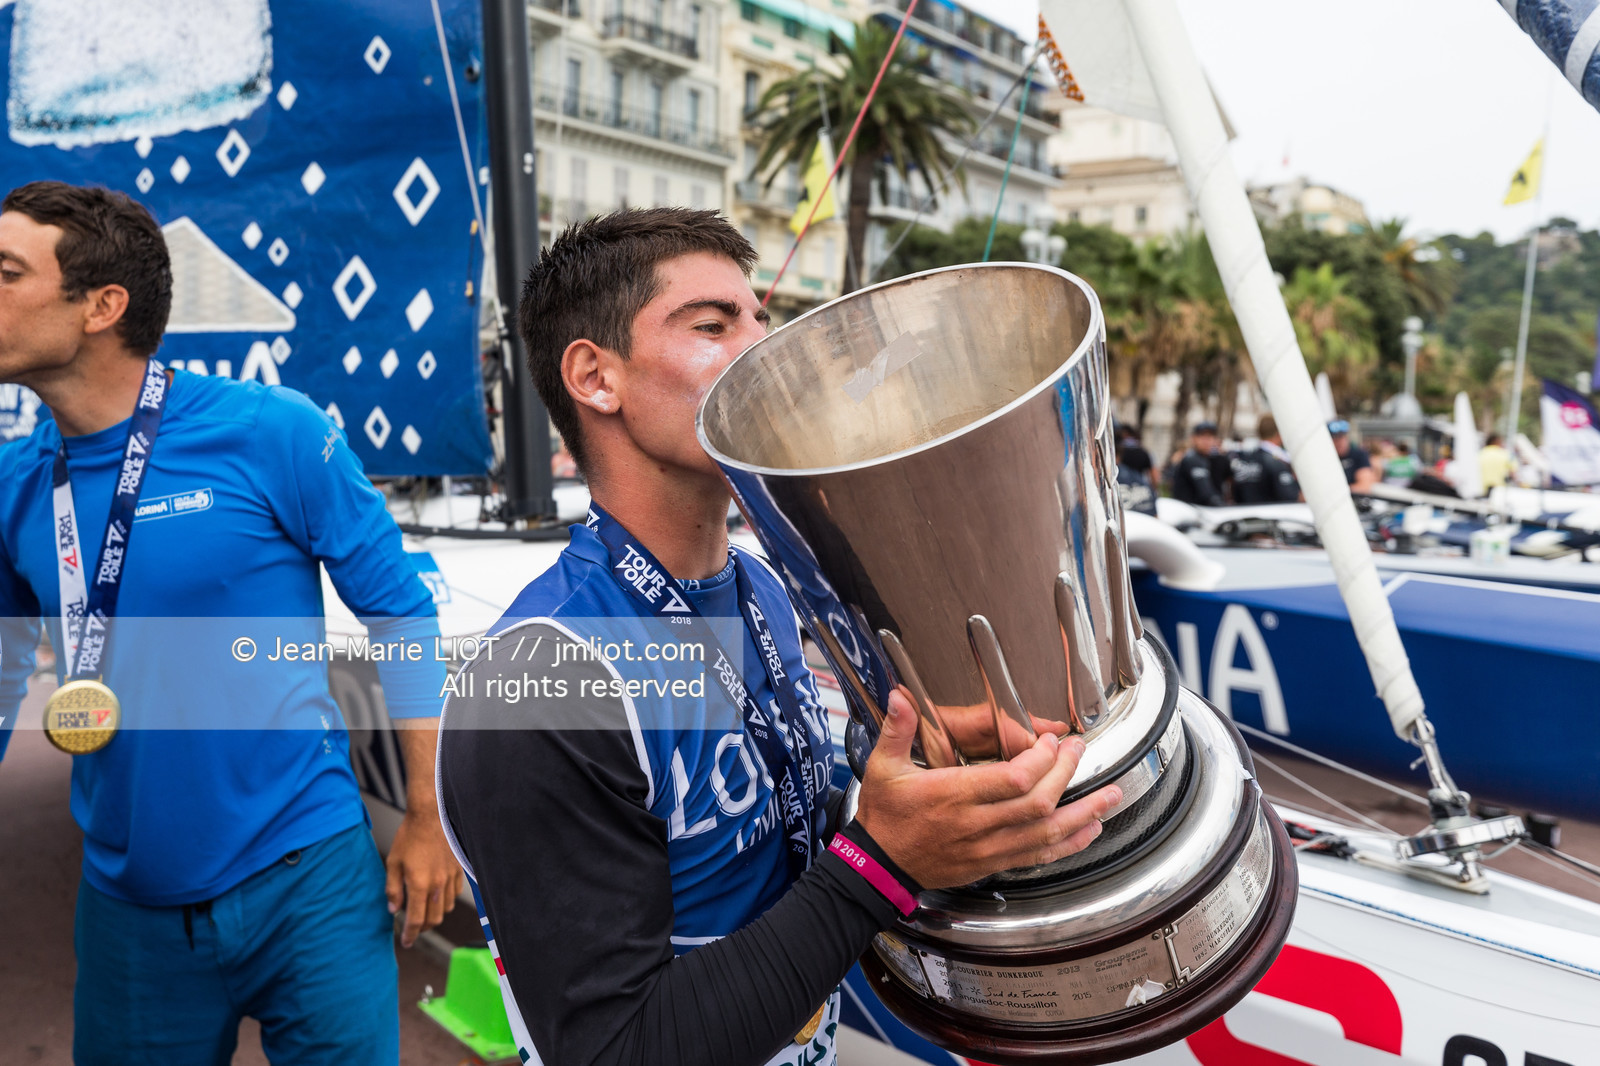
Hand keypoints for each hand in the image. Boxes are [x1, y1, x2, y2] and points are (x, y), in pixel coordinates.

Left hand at [385, 805, 464, 947]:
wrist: (432, 815)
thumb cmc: (410, 836)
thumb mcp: (393, 862)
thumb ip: (393, 889)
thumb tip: (393, 909)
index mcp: (419, 884)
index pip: (416, 920)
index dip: (410, 935)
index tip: (406, 942)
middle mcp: (437, 885)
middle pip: (433, 919)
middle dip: (422, 928)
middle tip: (413, 928)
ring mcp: (450, 878)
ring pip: (446, 909)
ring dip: (434, 915)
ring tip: (424, 912)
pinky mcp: (459, 870)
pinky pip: (455, 895)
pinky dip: (445, 902)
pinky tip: (437, 897)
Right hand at [852, 689, 1121, 889]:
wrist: (878, 866)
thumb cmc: (884, 817)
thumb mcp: (882, 768)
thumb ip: (896, 731)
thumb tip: (899, 698)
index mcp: (951, 796)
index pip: (1011, 780)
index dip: (1039, 761)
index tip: (1049, 742)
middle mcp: (975, 824)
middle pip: (1036, 804)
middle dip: (1066, 775)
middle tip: (1079, 752)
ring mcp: (987, 848)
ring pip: (1045, 834)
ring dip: (1083, 814)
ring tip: (1112, 796)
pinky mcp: (992, 863)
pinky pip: (1038, 856)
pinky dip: (1069, 844)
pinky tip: (1089, 831)